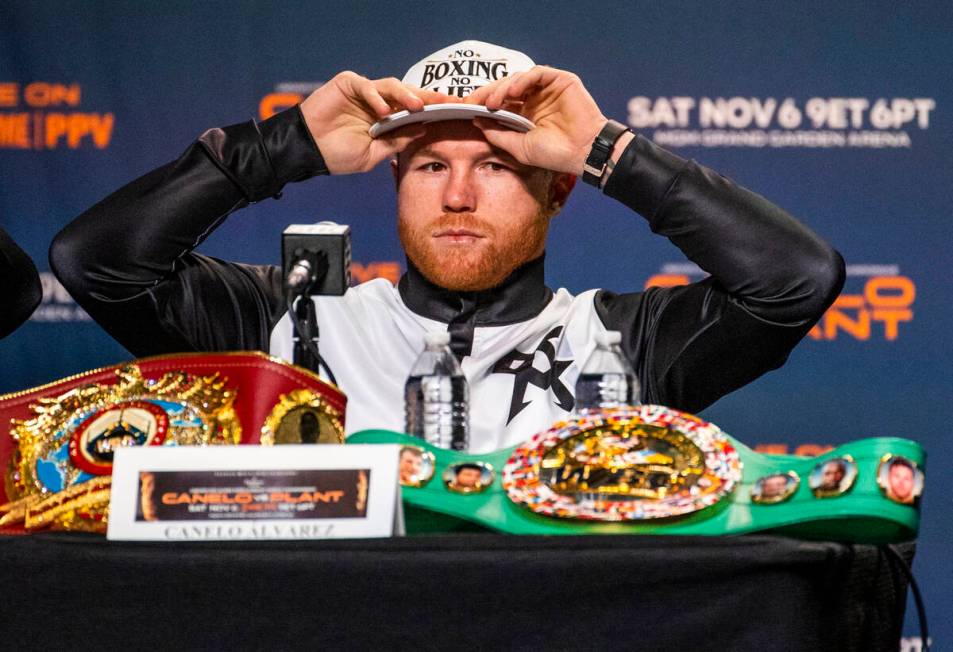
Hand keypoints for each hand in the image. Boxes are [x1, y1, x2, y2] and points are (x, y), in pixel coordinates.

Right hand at [299, 72, 449, 173]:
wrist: (309, 151)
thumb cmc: (338, 154)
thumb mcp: (375, 153)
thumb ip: (398, 140)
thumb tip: (425, 129)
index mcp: (387, 118)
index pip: (415, 111)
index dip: (435, 110)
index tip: (457, 112)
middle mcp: (379, 102)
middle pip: (408, 95)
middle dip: (429, 98)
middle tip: (448, 102)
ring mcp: (364, 91)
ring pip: (391, 86)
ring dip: (405, 96)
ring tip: (417, 107)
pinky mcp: (348, 84)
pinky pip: (366, 86)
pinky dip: (375, 97)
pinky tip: (383, 111)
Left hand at [465, 66, 607, 174]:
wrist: (582, 153)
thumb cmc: (554, 154)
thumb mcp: (518, 146)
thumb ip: (497, 133)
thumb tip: (476, 120)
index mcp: (525, 114)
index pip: (500, 102)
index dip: (482, 102)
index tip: (465, 107)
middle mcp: (535, 99)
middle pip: (505, 88)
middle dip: (487, 93)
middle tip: (473, 101)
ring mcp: (547, 89)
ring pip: (518, 78)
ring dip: (502, 87)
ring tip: (492, 101)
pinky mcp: (561, 80)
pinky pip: (537, 73)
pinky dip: (522, 79)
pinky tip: (512, 91)